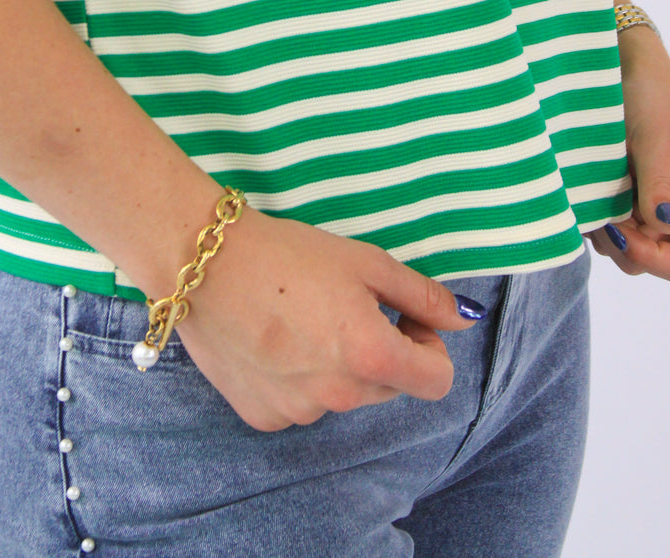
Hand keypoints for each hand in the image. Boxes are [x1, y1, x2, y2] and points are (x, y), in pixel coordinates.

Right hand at [172, 207, 483, 431]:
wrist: (205, 263)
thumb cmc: (288, 254)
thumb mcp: (365, 261)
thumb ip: (422, 294)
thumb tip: (464, 319)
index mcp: (370, 356)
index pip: (436, 380)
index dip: (429, 344)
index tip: (403, 314)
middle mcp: (338, 396)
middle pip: (388, 386)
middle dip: (381, 350)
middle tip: (346, 302)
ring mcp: (297, 412)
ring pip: (342, 394)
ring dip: (337, 364)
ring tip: (299, 316)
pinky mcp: (262, 416)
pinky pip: (300, 403)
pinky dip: (297, 377)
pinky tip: (272, 337)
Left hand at [587, 26, 669, 282]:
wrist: (628, 69)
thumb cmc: (653, 98)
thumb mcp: (657, 141)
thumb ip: (659, 188)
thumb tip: (663, 228)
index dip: (653, 259)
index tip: (617, 231)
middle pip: (657, 264)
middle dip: (625, 244)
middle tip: (601, 207)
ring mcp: (662, 215)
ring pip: (631, 254)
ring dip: (608, 231)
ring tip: (596, 191)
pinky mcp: (635, 207)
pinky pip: (616, 233)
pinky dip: (599, 220)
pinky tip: (590, 192)